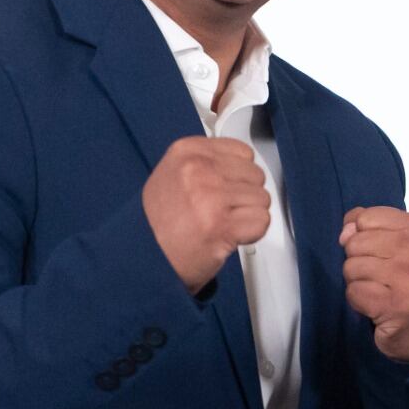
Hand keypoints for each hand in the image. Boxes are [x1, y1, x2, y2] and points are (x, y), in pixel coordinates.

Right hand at [143, 136, 269, 290]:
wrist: (146, 257)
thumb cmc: (160, 221)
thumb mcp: (173, 173)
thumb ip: (207, 162)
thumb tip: (243, 163)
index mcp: (187, 151)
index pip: (243, 152)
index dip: (239, 174)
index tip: (224, 188)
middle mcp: (198, 170)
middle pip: (255, 175)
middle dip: (245, 195)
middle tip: (221, 210)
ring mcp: (211, 196)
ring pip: (262, 199)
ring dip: (248, 216)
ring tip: (221, 223)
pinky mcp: (223, 225)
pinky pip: (262, 221)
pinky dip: (251, 233)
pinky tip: (228, 235)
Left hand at [341, 207, 408, 361]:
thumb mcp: (400, 243)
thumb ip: (370, 227)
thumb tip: (346, 231)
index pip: (366, 217)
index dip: (365, 237)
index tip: (385, 254)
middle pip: (355, 242)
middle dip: (359, 261)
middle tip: (382, 277)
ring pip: (351, 267)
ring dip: (358, 282)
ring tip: (381, 291)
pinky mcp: (396, 305)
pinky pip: (353, 291)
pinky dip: (359, 301)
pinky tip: (378, 306)